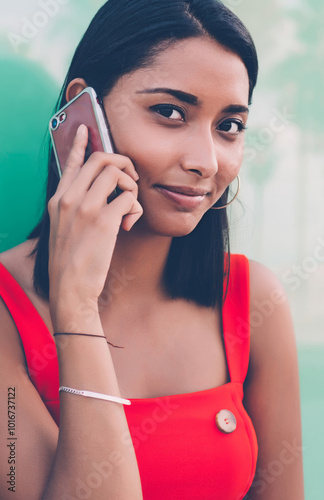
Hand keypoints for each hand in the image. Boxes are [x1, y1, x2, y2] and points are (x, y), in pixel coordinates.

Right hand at [47, 124, 142, 321]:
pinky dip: (135, 209)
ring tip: (128, 207)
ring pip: (116, 173)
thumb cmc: (70, 261)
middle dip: (122, 163)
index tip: (86, 129)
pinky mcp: (103, 220)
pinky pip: (129, 198)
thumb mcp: (64, 229)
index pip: (71, 163)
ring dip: (131, 187)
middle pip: (100, 159)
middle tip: (130, 179)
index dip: (79, 143)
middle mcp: (69, 198)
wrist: (70, 287)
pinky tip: (129, 225)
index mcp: (58, 200)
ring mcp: (85, 207)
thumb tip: (103, 195)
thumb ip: (76, 208)